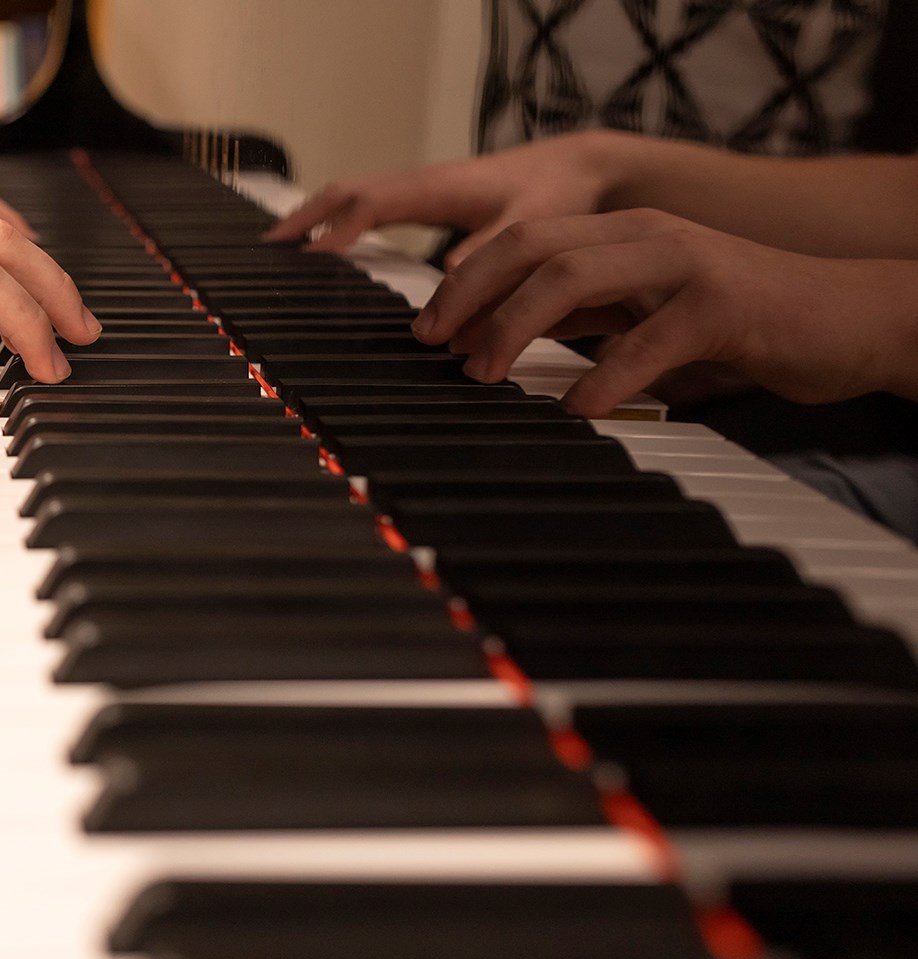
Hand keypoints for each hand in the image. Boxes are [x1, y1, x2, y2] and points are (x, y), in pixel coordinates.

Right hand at [263, 130, 631, 265]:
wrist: (581, 169)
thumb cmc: (558, 194)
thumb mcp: (530, 226)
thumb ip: (490, 255)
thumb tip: (444, 281)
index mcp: (437, 188)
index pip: (369, 205)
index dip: (335, 230)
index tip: (305, 258)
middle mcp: (421, 186)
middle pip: (346, 194)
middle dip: (303, 218)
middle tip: (266, 249)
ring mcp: (421, 192)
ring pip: (354, 198)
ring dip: (315, 218)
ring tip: (282, 247)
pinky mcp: (428, 202)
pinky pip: (370, 208)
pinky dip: (340, 221)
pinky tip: (332, 244)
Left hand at [412, 208, 917, 416]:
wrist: (848, 317)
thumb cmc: (736, 322)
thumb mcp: (643, 311)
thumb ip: (584, 315)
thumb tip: (497, 340)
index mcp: (622, 235)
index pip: (523, 241)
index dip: (465, 282)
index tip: (425, 330)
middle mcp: (646, 236)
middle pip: (533, 248)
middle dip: (469, 297)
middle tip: (432, 347)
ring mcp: (685, 266)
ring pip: (575, 276)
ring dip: (513, 327)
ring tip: (481, 375)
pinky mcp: (723, 308)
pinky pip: (648, 339)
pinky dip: (602, 376)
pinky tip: (575, 409)